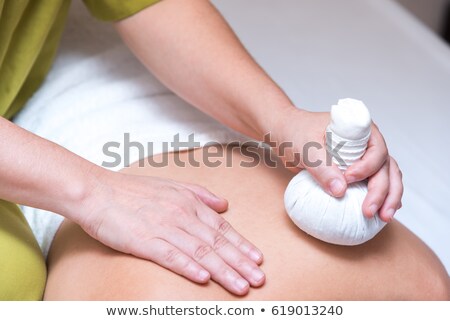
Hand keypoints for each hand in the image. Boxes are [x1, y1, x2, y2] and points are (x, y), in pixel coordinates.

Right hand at [73, 170, 264, 295]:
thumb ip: (200, 194)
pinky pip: (171, 256)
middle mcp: (181, 215)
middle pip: (216, 243)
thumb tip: (224, 204)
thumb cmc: (134, 190)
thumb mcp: (172, 185)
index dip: (241, 244)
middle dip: (240, 262)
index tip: (258, 259)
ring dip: (223, 271)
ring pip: (200, 252)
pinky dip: (189, 267)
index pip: (221, 228)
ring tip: (241, 286)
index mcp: (189, 202)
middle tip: (259, 279)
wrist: (97, 191)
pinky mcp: (144, 240)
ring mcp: (163, 227)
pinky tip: (204, 279)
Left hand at [272, 107, 402, 221]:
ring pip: (386, 177)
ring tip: (382, 217)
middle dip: (382, 191)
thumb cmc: (296, 133)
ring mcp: (364, 158)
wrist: (286, 134)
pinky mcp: (357, 172)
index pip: (376, 150)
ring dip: (388, 198)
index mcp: (360, 131)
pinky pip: (374, 184)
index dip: (368, 167)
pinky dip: (380, 198)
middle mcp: (367, 144)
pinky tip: (380, 214)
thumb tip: (340, 190)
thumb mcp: (306, 148)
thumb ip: (322, 168)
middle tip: (369, 210)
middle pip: (385, 167)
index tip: (349, 178)